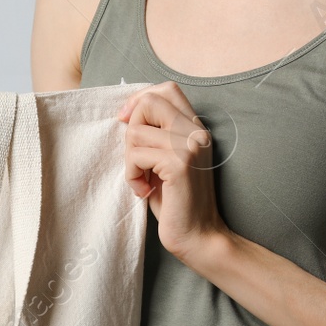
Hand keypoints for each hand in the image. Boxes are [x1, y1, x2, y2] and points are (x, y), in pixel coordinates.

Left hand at [117, 82, 229, 266]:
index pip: (166, 89)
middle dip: (131, 129)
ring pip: (136, 131)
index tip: (128, 124)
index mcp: (195, 128)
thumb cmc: (177, 202)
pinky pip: (136, 155)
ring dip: (129, 160)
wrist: (198, 237)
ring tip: (142, 181)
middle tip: (136, 158)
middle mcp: (196, 132)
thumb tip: (126, 115)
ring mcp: (189, 146)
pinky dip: (132, 175)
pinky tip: (144, 191)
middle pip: (149, 101)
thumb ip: (157, 136)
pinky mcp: (179, 164)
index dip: (140, 100)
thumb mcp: (166, 161)